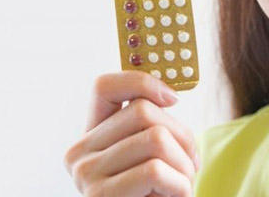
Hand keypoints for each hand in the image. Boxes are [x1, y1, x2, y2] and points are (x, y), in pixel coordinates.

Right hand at [63, 71, 199, 196]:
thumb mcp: (150, 158)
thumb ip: (150, 127)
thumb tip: (169, 93)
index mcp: (90, 138)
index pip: (103, 86)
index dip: (142, 82)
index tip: (172, 99)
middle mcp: (78, 154)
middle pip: (143, 110)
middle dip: (183, 136)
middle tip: (190, 164)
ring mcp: (86, 177)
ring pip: (156, 137)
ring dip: (184, 165)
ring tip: (180, 186)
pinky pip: (156, 170)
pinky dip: (180, 185)